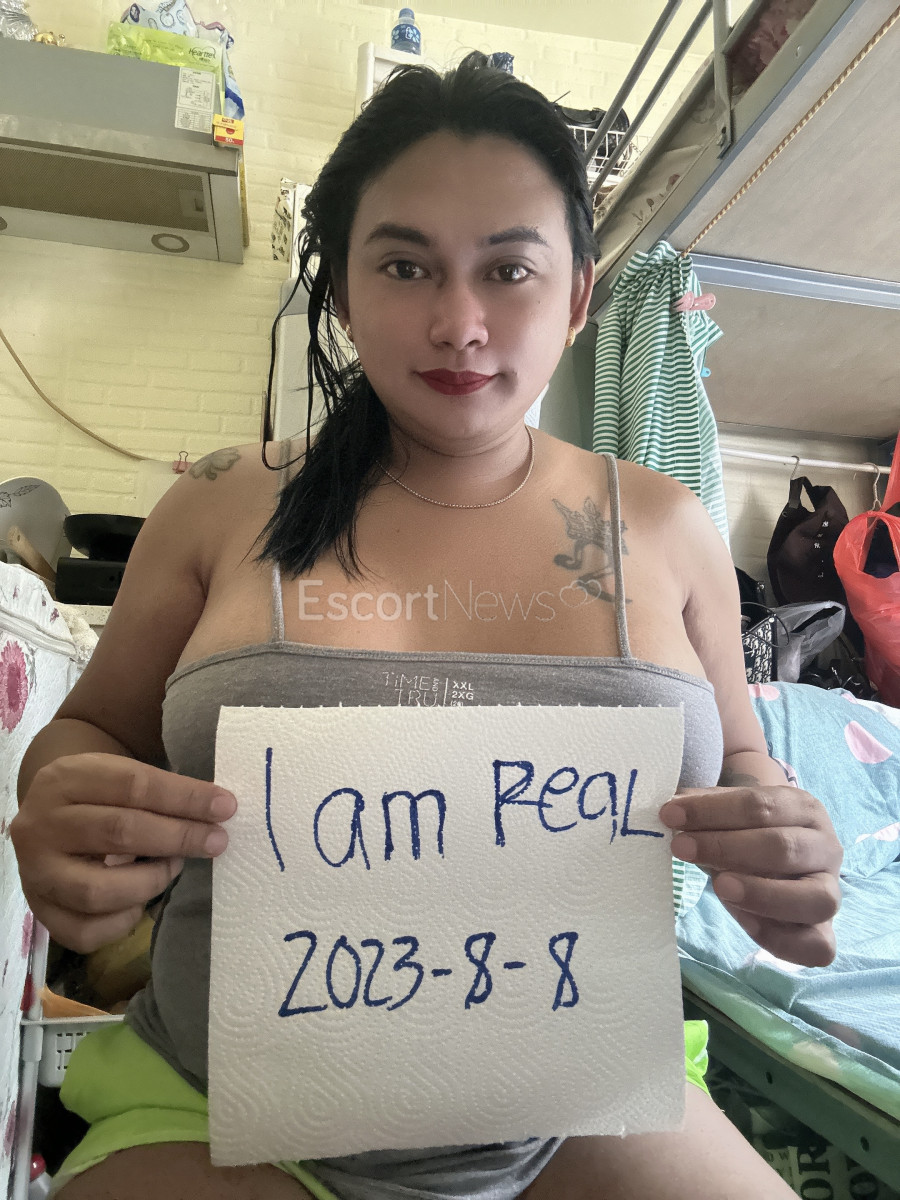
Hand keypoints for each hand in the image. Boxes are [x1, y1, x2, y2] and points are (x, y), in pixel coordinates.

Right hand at [11, 752, 235, 953]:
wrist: (46, 818)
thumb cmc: (98, 795)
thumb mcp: (117, 774)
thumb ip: (160, 789)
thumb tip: (218, 810)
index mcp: (63, 780)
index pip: (132, 785)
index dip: (184, 797)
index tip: (225, 806)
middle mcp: (40, 827)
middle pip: (118, 832)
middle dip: (177, 837)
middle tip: (216, 841)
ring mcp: (35, 874)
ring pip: (98, 891)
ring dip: (150, 882)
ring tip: (174, 868)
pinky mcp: (40, 913)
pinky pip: (86, 931)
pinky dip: (123, 921)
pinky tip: (140, 901)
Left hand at [660, 785, 842, 966]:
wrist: (777, 860)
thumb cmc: (747, 832)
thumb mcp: (728, 814)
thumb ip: (704, 809)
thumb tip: (672, 808)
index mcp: (805, 809)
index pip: (760, 805)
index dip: (712, 810)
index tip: (670, 815)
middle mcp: (827, 848)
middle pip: (784, 847)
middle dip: (726, 847)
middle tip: (680, 847)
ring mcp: (831, 891)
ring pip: (816, 898)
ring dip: (762, 893)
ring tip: (718, 886)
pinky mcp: (824, 933)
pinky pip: (817, 946)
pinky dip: (781, 937)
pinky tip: (743, 922)